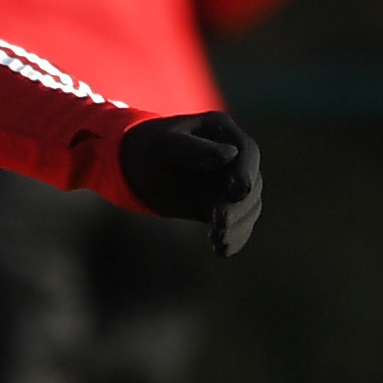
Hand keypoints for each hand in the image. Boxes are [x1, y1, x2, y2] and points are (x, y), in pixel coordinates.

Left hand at [119, 110, 264, 255]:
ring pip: (247, 206)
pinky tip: (223, 251)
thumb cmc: (147, 150)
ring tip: (218, 241)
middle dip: (238, 206)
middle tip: (220, 223)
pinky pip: (236, 223)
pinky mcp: (222, 205)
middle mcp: (235, 157)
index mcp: (223, 132)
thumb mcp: (165, 146)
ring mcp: (231, 182)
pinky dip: (234, 238)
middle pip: (250, 184)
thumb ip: (195, 150)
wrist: (133, 167)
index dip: (245, 171)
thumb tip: (230, 154)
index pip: (247, 152)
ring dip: (237, 225)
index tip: (237, 190)